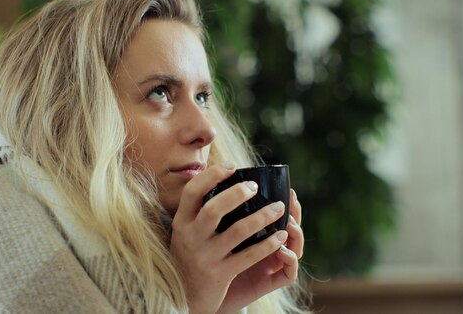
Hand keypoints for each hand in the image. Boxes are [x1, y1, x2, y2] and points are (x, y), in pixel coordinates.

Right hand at [170, 163, 289, 313]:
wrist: (183, 295)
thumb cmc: (190, 253)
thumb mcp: (186, 230)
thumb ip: (198, 208)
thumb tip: (221, 174)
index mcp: (182, 222)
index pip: (192, 191)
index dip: (211, 175)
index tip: (232, 166)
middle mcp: (190, 238)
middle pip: (214, 209)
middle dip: (237, 194)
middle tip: (255, 187)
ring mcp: (205, 257)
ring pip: (237, 232)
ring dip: (262, 217)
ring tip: (279, 208)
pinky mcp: (220, 275)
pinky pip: (248, 256)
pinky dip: (267, 244)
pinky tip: (280, 236)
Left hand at [217, 188, 303, 312]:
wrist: (200, 294)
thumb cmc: (207, 260)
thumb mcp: (214, 235)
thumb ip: (221, 216)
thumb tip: (220, 187)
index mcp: (257, 236)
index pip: (279, 217)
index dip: (288, 204)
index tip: (286, 188)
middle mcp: (269, 249)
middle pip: (292, 228)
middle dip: (296, 213)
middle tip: (290, 199)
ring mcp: (272, 266)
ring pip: (295, 247)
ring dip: (296, 232)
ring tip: (289, 221)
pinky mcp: (270, 283)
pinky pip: (288, 272)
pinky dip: (288, 258)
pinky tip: (281, 246)